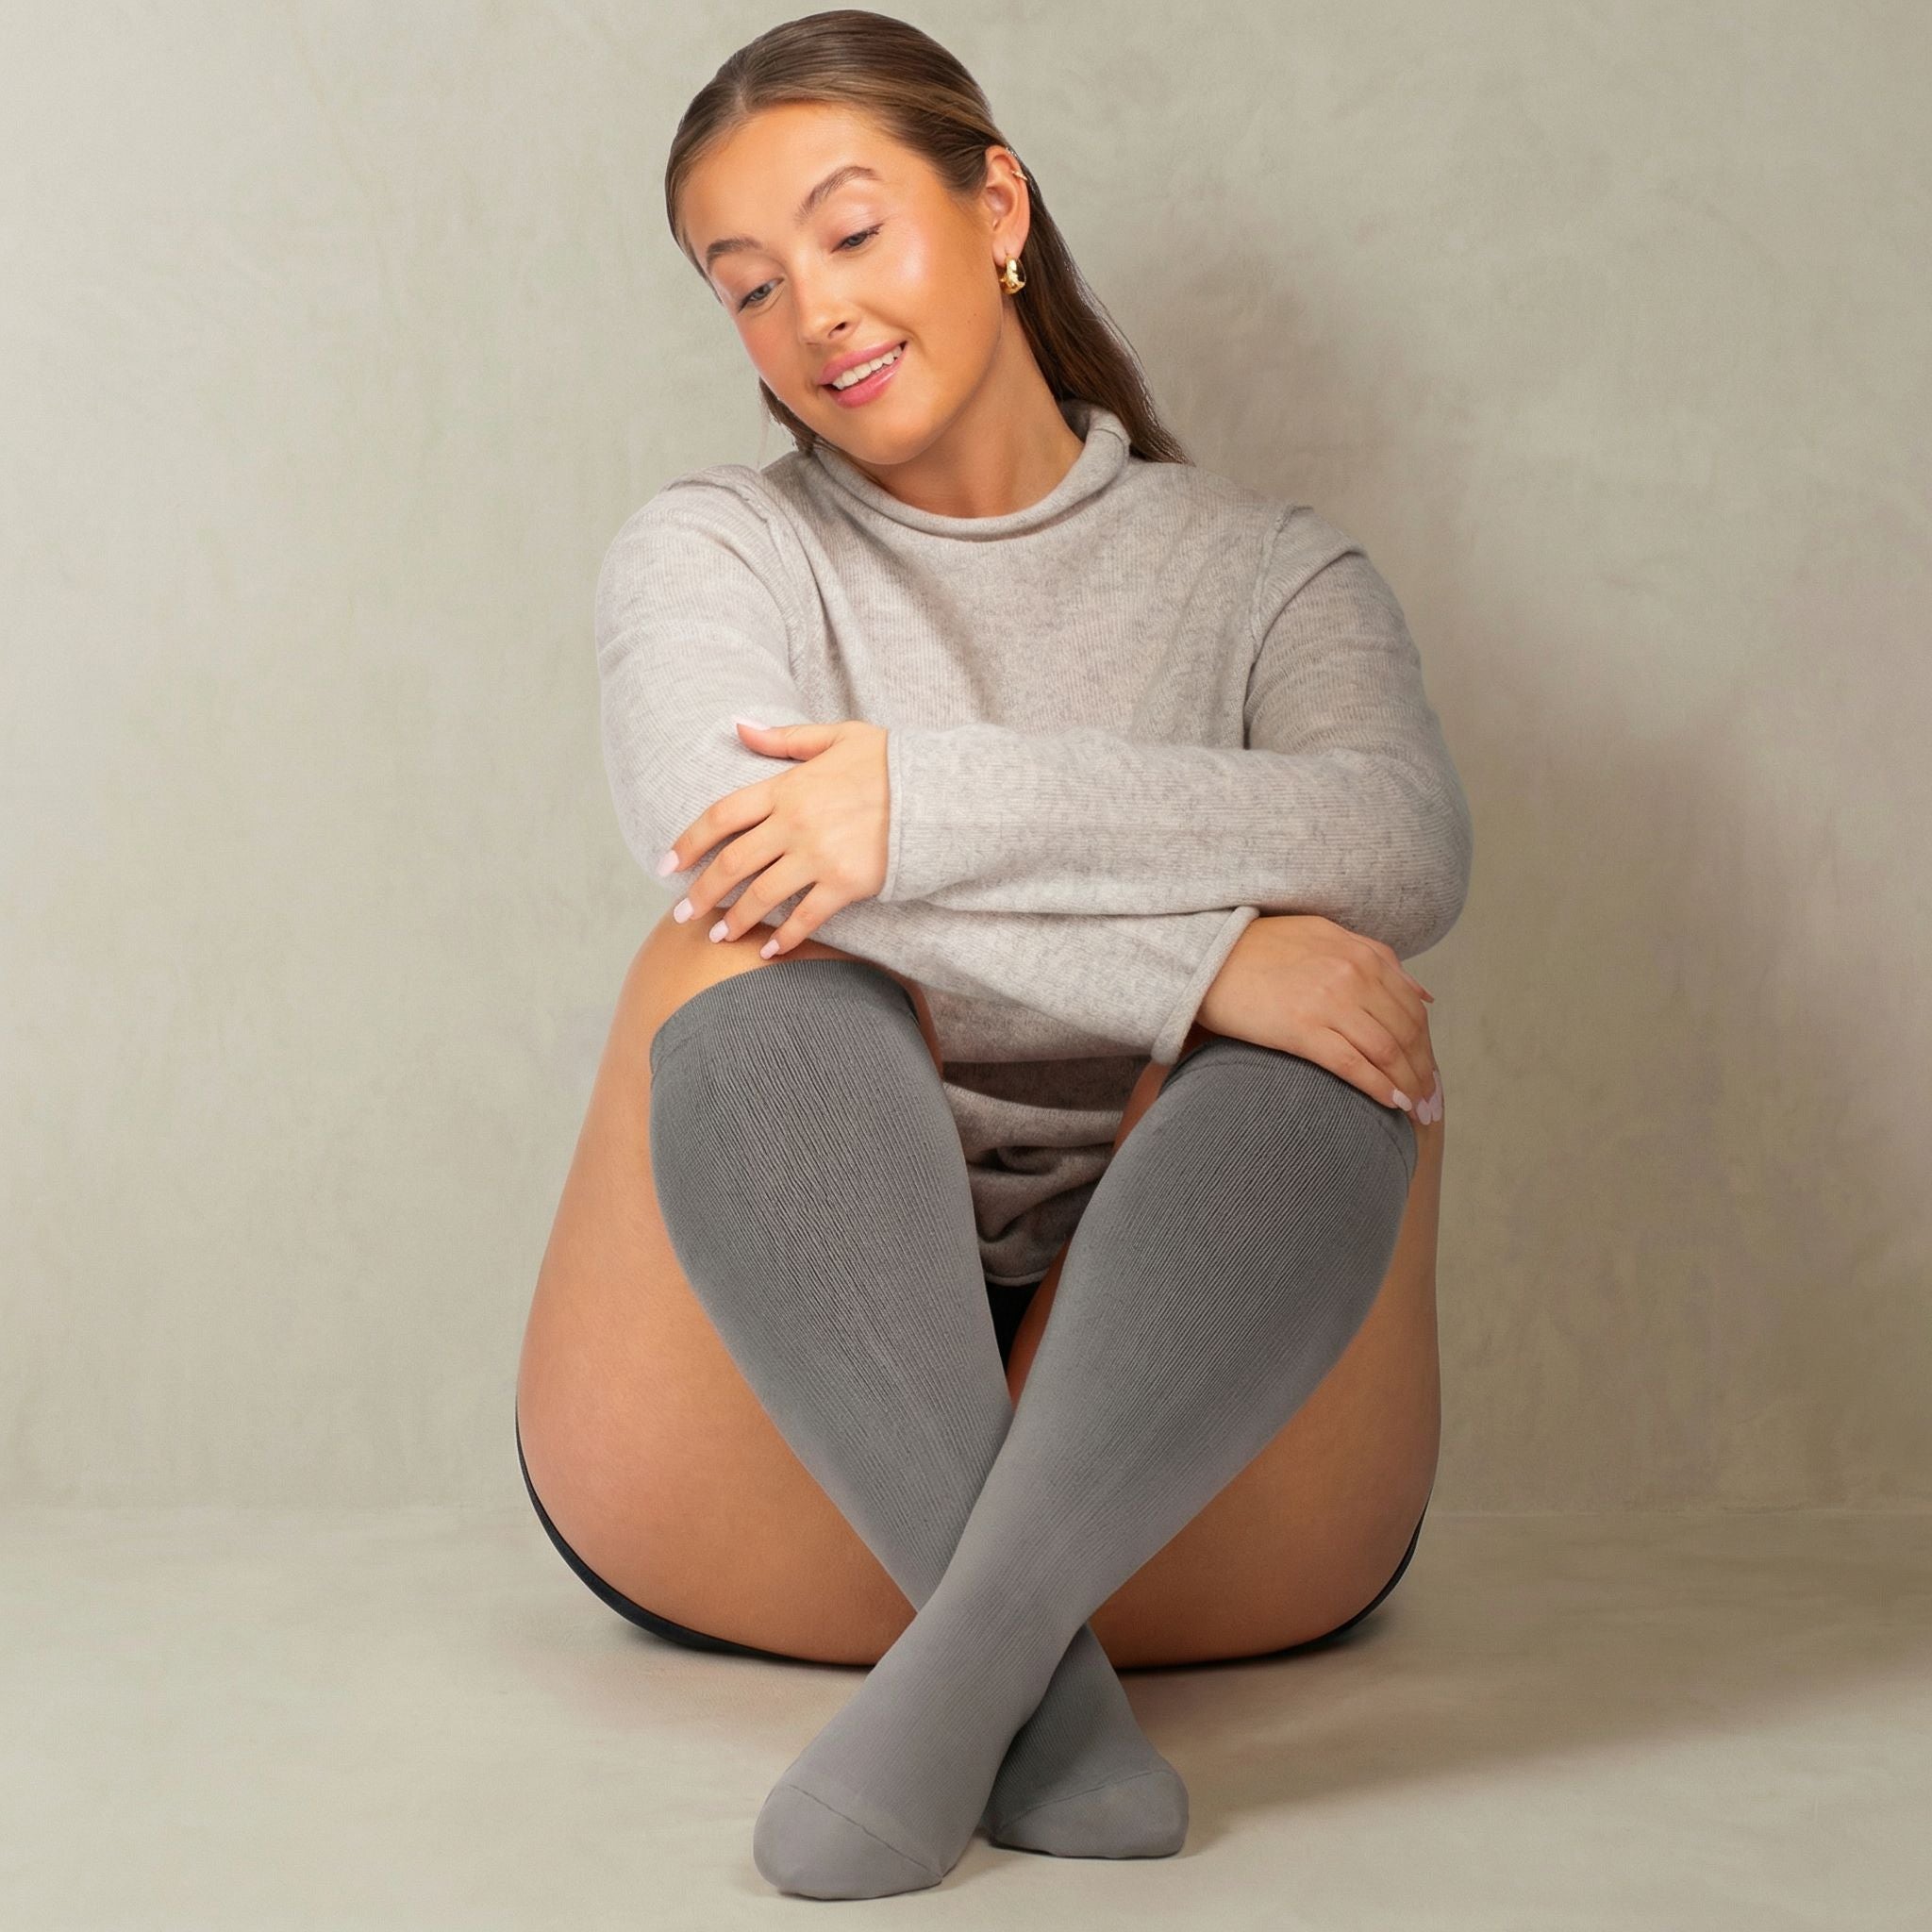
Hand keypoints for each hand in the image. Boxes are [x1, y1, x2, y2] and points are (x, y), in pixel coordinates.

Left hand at [658, 718, 890, 955]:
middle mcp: (795, 823)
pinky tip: (769, 951)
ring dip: (735, 919)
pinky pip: (806, 916)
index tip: (666, 865)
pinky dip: (785, 937)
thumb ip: (784, 738)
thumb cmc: (889, 762)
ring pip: (762, 895)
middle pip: (733, 862)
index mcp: (787, 786)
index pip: (722, 816)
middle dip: (702, 891)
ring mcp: (819, 856)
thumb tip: (738, 727)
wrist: (938, 792)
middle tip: (681, 914)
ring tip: (717, 936)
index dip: (688, 842)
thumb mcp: (836, 736)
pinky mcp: (846, 883)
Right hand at [1196, 914, 1442, 1122]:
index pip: (1413, 1010)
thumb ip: (1376, 959)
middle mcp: (1354, 975)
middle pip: (1407, 1034)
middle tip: (1432, 1105)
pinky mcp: (1301, 1028)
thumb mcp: (1325, 935)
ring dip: (1408, 1086)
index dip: (1427, 1048)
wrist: (1206, 953)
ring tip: (1415, 1111)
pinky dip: (1378, 1088)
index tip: (1431, 1076)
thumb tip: (1422, 995)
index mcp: (1363, 954)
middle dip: (1424, 1073)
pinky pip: (1353, 1065)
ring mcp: (1329, 1002)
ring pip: (1387, 1052)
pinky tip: (1391, 1105)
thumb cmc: (1261, 947)